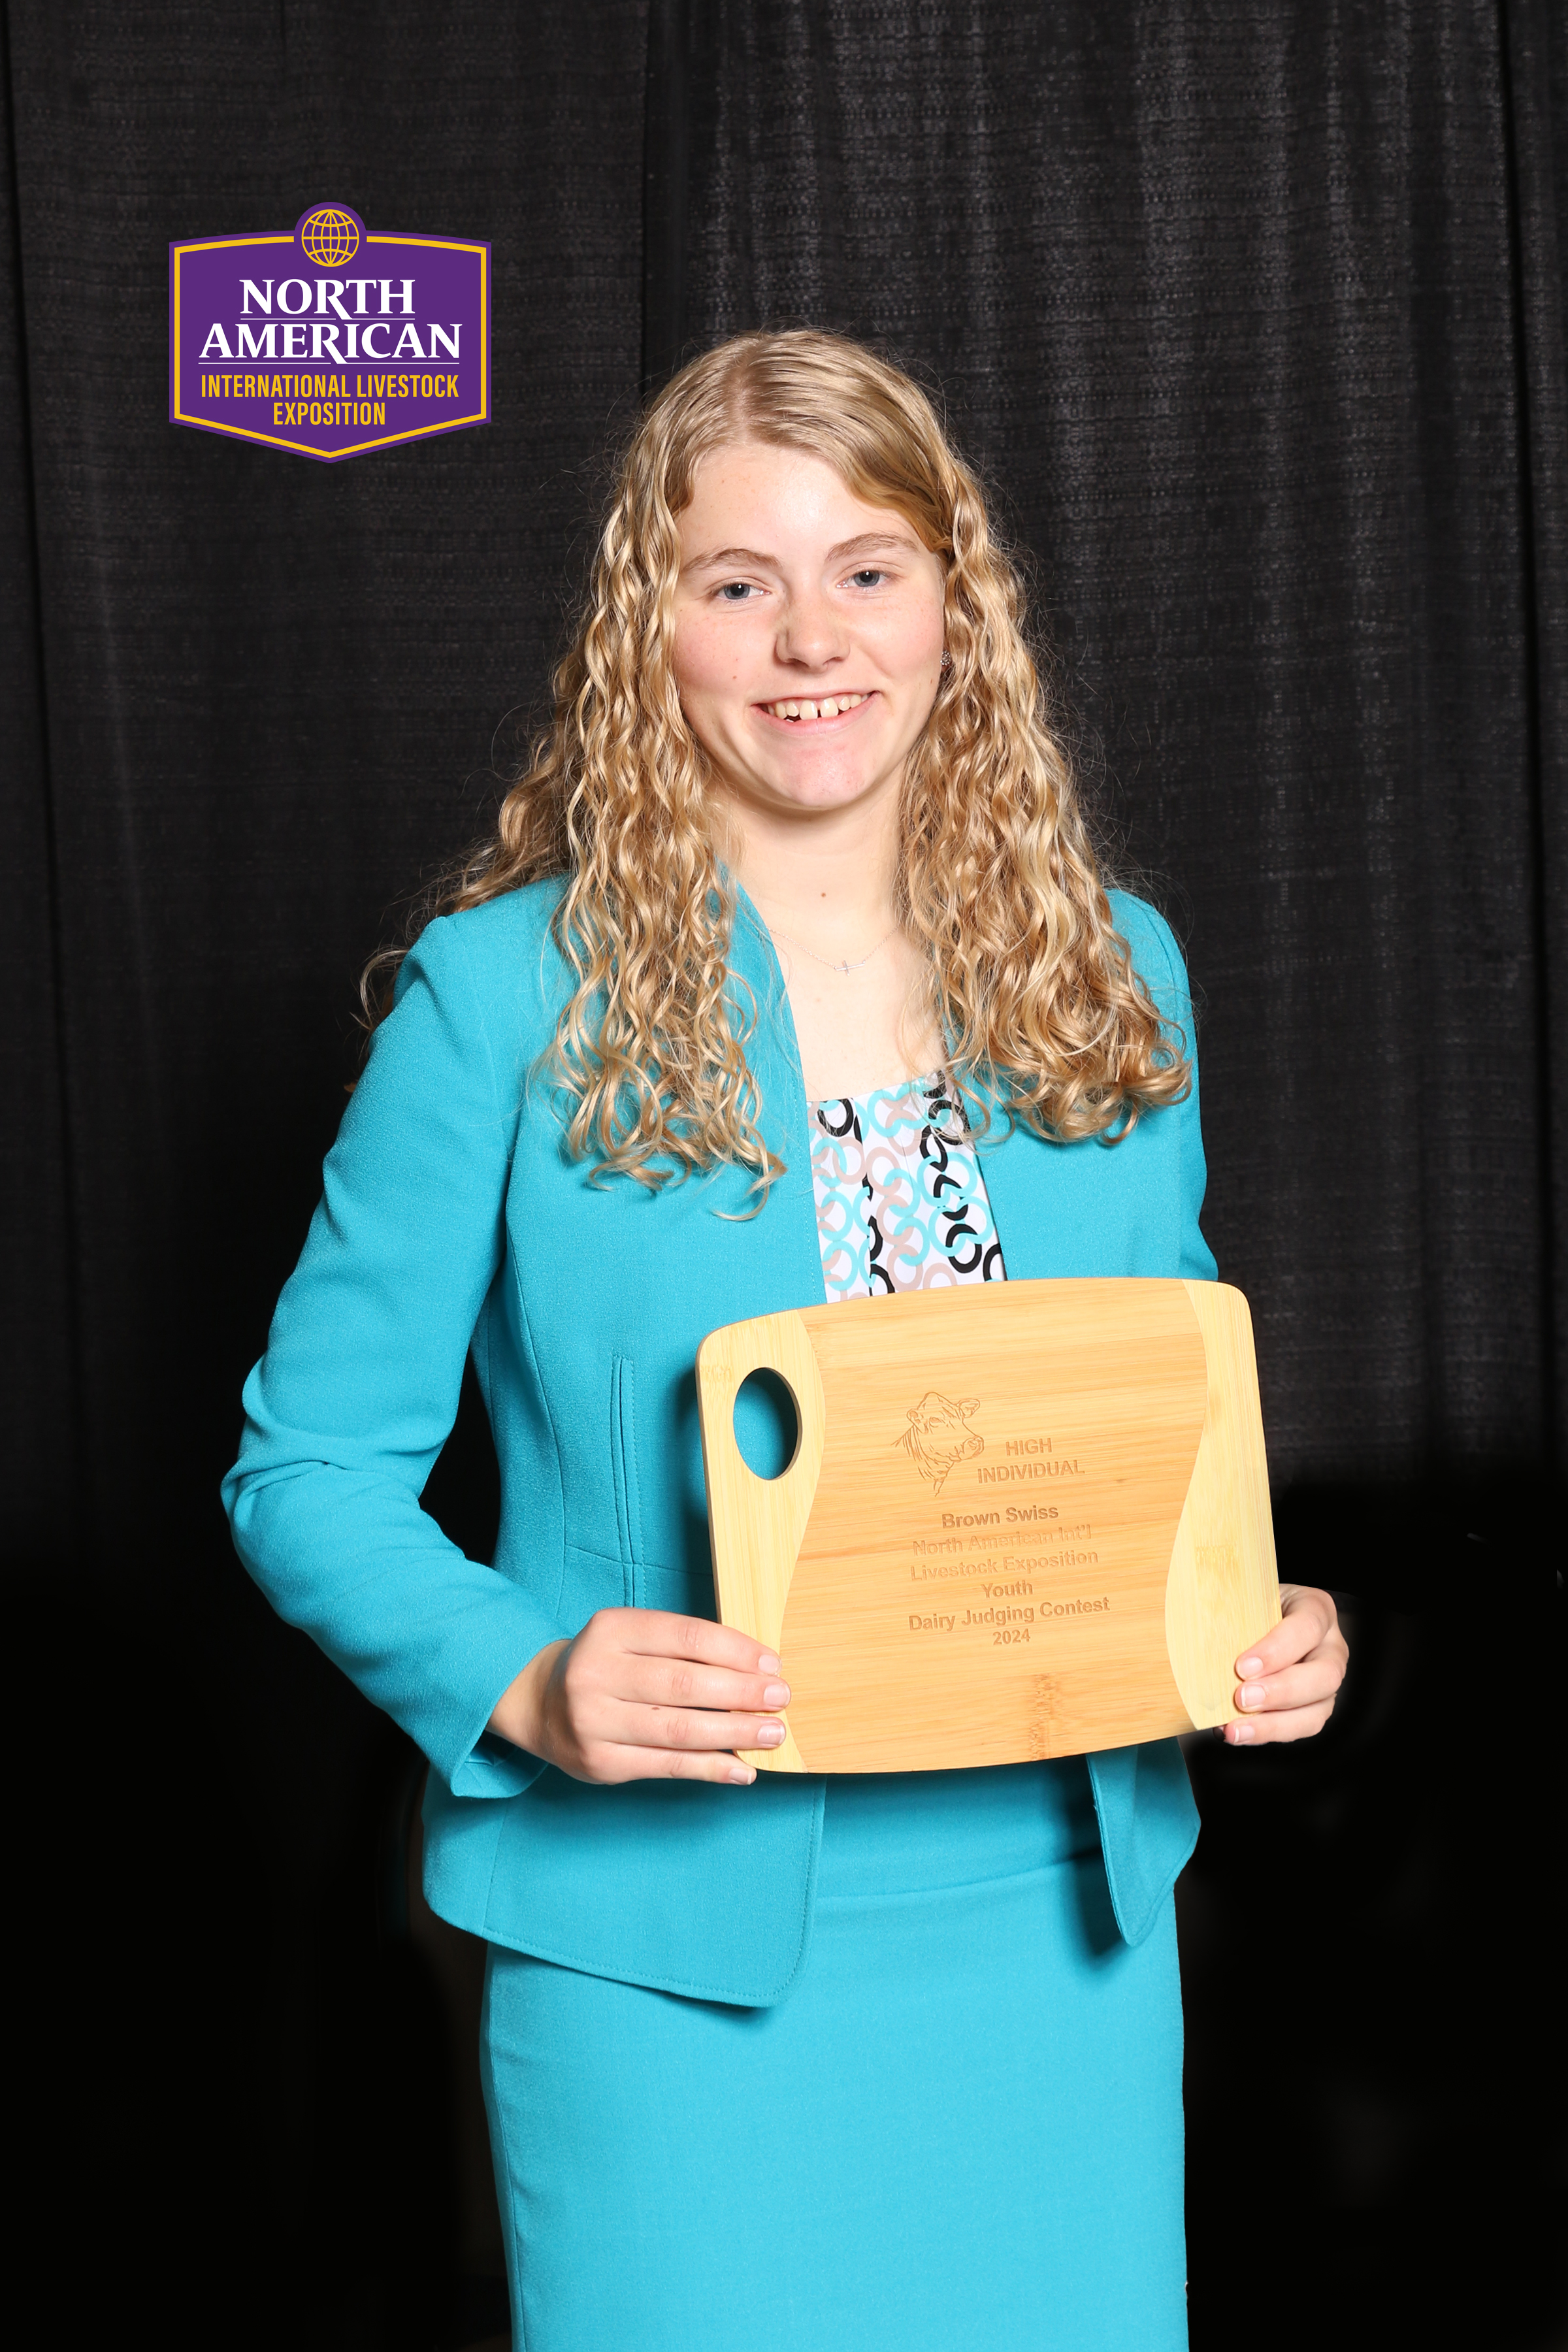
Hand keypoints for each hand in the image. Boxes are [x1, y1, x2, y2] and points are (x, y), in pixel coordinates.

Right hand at [487, 1609, 790, 1784]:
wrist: (541, 1705)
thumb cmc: (608, 1666)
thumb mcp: (633, 1638)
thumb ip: (683, 1648)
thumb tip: (756, 1670)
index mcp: (611, 1629)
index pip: (686, 1636)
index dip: (735, 1651)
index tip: (772, 1665)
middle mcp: (597, 1673)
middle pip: (684, 1684)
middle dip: (741, 1692)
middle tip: (781, 1698)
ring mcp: (595, 1721)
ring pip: (678, 1729)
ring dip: (734, 1733)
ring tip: (773, 1733)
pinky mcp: (602, 1763)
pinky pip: (667, 1766)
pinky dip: (711, 1768)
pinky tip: (743, 1769)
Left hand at [1220, 1584, 1347, 1745]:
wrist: (1258, 1620)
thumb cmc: (1252, 1607)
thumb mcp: (1246, 1597)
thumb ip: (1232, 1610)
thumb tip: (1196, 1627)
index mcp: (1316, 1610)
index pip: (1307, 1628)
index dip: (1276, 1650)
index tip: (1242, 1666)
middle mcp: (1331, 1647)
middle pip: (1325, 1675)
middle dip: (1281, 1691)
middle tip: (1241, 1698)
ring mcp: (1327, 1682)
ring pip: (1317, 1711)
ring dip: (1274, 1724)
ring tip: (1236, 1729)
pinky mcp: (1315, 1708)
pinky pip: (1300, 1728)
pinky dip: (1267, 1733)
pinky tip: (1238, 1732)